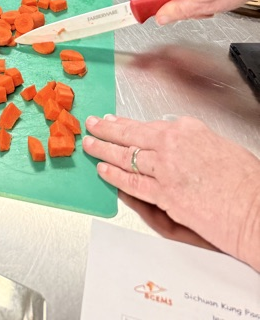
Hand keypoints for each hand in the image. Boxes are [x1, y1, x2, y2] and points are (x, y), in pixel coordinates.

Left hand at [83, 114, 259, 269]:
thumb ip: (192, 144)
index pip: (149, 124)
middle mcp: (173, 144)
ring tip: (90, 144)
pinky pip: (131, 183)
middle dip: (107, 129)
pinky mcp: (164, 195)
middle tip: (92, 125)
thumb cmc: (246, 183)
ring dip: (103, 149)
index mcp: (188, 128)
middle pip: (130, 133)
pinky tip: (103, 170)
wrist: (255, 211)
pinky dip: (114, 176)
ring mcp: (165, 169)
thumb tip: (179, 146)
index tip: (115, 120)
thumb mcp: (219, 147)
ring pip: (125, 156)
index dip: (127, 123)